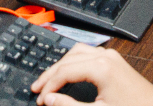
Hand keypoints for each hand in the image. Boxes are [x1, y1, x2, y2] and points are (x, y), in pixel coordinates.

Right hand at [31, 45, 152, 105]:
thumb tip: (50, 99)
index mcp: (101, 67)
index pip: (64, 72)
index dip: (48, 86)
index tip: (40, 99)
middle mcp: (106, 56)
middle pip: (67, 59)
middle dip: (50, 74)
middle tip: (37, 89)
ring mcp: (111, 56)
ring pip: (77, 53)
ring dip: (60, 65)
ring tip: (48, 80)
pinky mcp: (115, 61)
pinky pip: (88, 54)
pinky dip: (73, 62)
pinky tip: (67, 72)